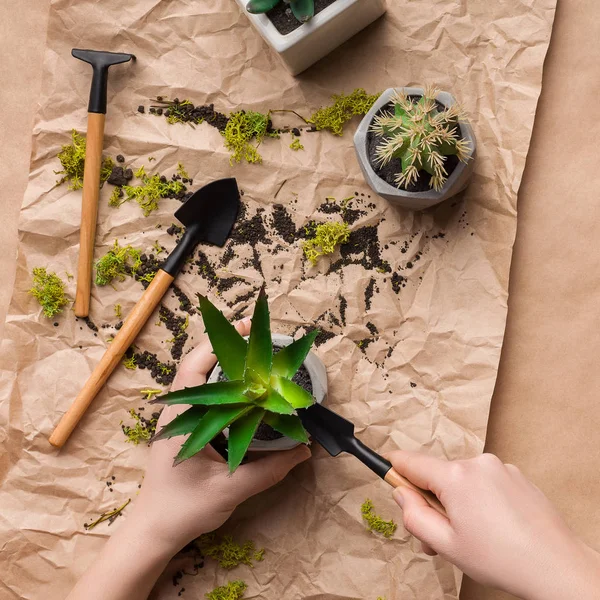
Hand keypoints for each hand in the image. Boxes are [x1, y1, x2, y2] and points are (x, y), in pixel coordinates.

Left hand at [67, 318, 310, 599]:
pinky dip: (225, 385)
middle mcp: (178, 413)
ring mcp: (180, 421)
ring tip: (256, 357)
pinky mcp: (187, 430)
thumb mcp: (230, 490)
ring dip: (226, 365)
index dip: (218, 344)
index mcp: (181, 420)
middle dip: (227, 348)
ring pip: (202, 381)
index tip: (245, 329)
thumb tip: (304, 450)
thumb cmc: (184, 509)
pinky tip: (247, 390)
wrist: (155, 531)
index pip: (194, 369)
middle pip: (198, 366)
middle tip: (260, 340)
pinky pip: (207, 398)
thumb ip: (269, 469)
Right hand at [389, 451, 599, 599]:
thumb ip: (413, 515)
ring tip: (469, 536)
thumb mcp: (444, 544)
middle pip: (437, 474)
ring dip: (455, 501)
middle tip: (437, 537)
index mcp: (455, 476)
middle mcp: (477, 463)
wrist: (557, 567)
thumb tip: (401, 492)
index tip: (384, 470)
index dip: (394, 467)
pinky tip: (491, 526)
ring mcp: (499, 467)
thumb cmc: (501, 559)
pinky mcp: (516, 475)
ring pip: (461, 479)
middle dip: (431, 500)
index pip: (411, 461)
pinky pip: (484, 480)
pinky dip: (478, 498)